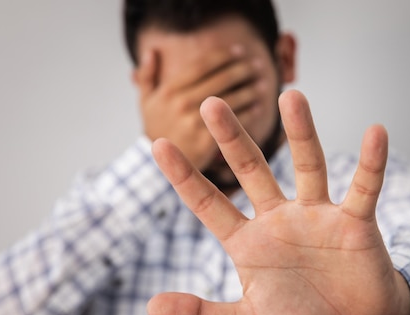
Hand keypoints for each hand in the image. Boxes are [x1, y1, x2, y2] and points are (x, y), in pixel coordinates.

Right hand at [135, 46, 264, 170]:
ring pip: (230, 100)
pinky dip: (249, 113)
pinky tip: (259, 107)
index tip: (239, 50)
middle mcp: (182, 103)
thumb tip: (151, 51)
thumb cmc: (154, 131)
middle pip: (220, 80)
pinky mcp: (206, 142)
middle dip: (242, 69)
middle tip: (258, 64)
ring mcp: (194, 122)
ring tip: (263, 84)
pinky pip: (232, 124)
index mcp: (170, 89)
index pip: (202, 65)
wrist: (152, 168)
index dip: (223, 56)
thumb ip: (147, 76)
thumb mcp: (146, 102)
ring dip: (250, 89)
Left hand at [148, 90, 409, 314]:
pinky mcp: (355, 221)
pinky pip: (364, 187)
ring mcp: (318, 216)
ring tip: (291, 95)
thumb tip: (150, 307)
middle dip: (232, 138)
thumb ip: (203, 314)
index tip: (158, 144)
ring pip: (307, 166)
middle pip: (252, 170)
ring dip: (301, 133)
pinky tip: (375, 133)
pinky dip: (371, 163)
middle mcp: (280, 219)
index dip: (184, 177)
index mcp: (250, 242)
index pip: (209, 205)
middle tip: (210, 103)